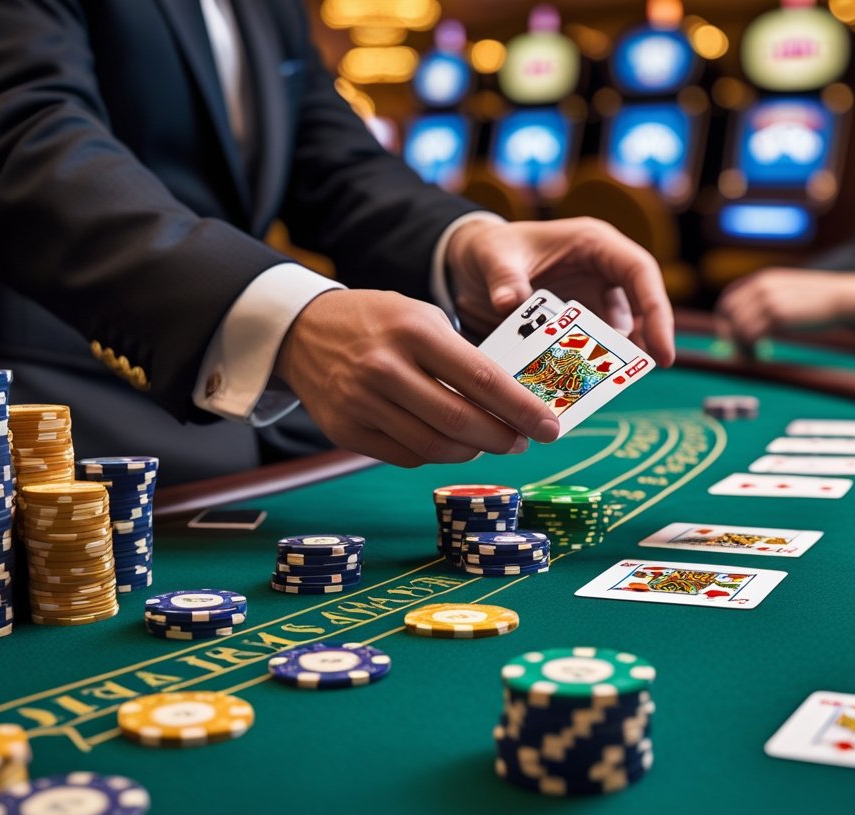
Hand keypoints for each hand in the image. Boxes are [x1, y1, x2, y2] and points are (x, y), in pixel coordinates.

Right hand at [274, 289, 559, 466]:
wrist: (303, 331)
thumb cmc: (379, 322)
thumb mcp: (423, 318)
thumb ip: (464, 359)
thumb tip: (513, 406)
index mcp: (415, 331)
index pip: (482, 380)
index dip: (522, 409)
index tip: (551, 428)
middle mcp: (385, 368)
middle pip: (460, 421)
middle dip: (503, 438)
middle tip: (525, 441)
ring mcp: (362, 402)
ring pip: (435, 447)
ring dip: (473, 451)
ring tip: (490, 442)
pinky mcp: (346, 430)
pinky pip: (406, 456)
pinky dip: (436, 454)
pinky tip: (450, 443)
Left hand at [446, 217, 675, 366]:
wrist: (470, 265)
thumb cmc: (490, 249)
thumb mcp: (493, 257)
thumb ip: (503, 278)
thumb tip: (507, 304)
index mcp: (594, 244)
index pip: (640, 272)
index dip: (656, 310)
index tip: (661, 352)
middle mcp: (601, 271)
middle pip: (639, 307)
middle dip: (643, 342)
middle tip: (637, 376)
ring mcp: (591, 298)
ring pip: (617, 333)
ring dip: (611, 359)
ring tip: (600, 386)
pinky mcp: (577, 323)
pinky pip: (591, 348)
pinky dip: (586, 366)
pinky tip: (577, 387)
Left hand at [713, 269, 854, 345]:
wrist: (843, 297)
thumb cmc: (819, 300)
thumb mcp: (789, 291)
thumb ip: (769, 299)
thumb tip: (752, 320)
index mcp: (763, 279)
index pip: (729, 297)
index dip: (724, 317)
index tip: (728, 333)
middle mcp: (762, 286)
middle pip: (728, 312)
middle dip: (728, 333)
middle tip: (737, 350)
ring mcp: (769, 300)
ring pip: (738, 326)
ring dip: (740, 345)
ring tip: (751, 355)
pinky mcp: (778, 316)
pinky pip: (751, 335)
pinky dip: (749, 349)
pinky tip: (758, 356)